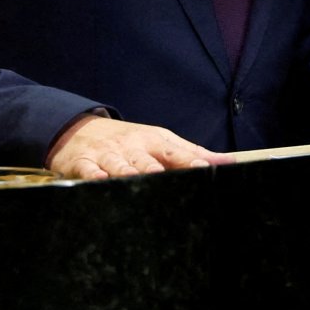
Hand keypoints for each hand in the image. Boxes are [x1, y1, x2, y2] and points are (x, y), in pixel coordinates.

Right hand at [45, 114, 235, 179]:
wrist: (82, 128)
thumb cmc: (131, 140)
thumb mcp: (160, 140)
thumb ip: (191, 153)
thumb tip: (227, 161)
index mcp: (154, 141)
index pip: (175, 152)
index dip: (190, 160)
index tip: (206, 168)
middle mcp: (132, 148)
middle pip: (147, 160)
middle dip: (157, 169)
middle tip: (167, 176)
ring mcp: (108, 155)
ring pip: (119, 165)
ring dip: (128, 171)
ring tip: (140, 177)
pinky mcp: (83, 163)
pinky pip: (88, 170)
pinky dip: (93, 175)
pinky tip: (99, 180)